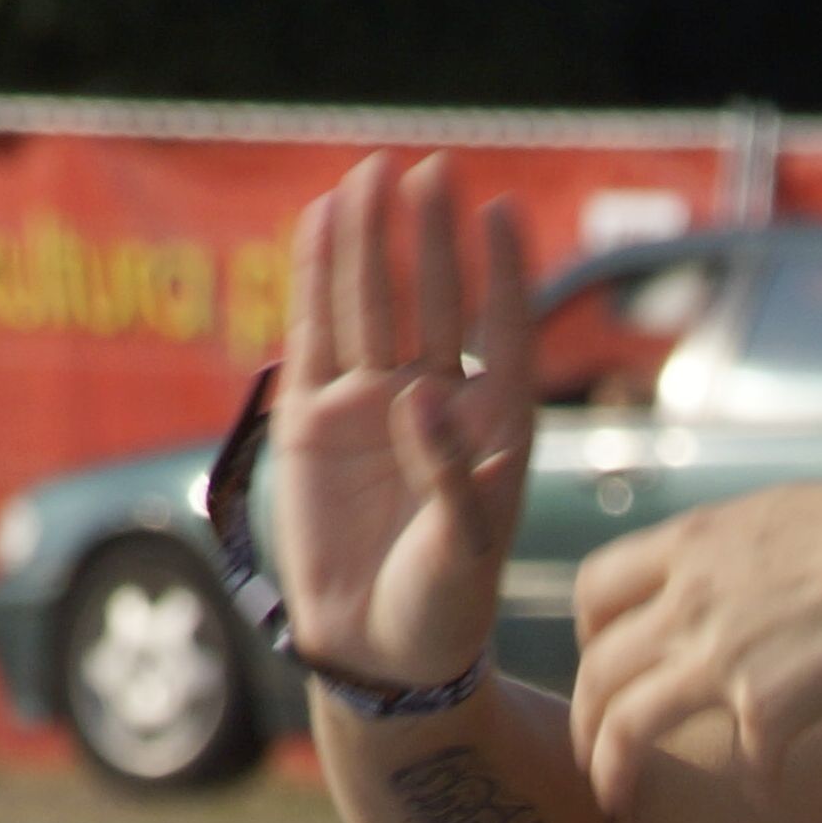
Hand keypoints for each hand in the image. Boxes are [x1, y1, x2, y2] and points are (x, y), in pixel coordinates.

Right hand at [273, 156, 531, 686]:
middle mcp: (437, 407)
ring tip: (374, 175)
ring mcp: (374, 408)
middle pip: (436, 304)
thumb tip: (423, 395)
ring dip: (372, 244)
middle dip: (432, 239)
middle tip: (433, 169)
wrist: (382, 653)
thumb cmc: (445, 608)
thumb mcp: (466, 549)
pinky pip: (316, 336)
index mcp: (496, 431)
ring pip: (373, 307)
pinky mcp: (316, 421)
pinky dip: (315, 280)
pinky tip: (320, 221)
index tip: (505, 209)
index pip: (507, 334)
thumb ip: (450, 473)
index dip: (506, 273)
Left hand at [569, 468, 821, 812]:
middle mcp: (691, 600)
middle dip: (586, 717)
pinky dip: (755, 786)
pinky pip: (744, 766)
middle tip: (593, 749)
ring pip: (628, 725)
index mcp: (692, 543)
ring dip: (611, 767)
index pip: (597, 591)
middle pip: (600, 668)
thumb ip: (728, 554)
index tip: (605, 659)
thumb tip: (720, 583)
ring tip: (612, 795)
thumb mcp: (776, 516)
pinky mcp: (771, 709)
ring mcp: (724, 657)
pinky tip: (768, 793)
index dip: (592, 634)